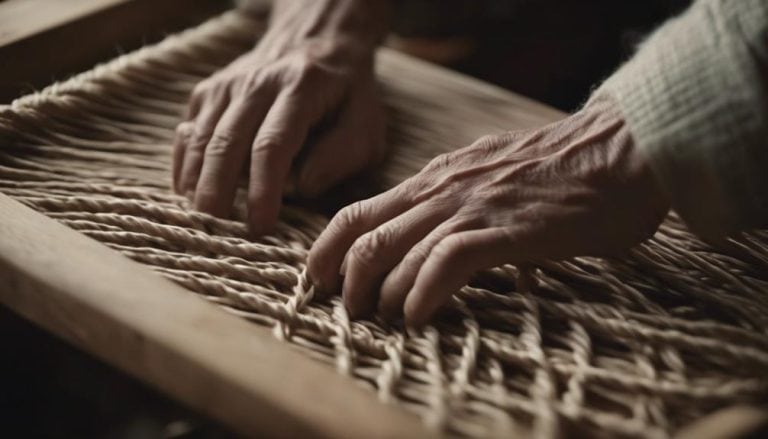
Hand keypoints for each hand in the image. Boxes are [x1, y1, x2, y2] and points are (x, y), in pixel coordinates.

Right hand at [173, 0, 390, 234]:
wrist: (319, 39)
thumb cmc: (347, 96)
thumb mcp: (366, 127)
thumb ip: (339, 159)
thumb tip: (297, 188)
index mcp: (300, 88)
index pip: (272, 146)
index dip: (262, 191)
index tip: (260, 227)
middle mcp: (257, 82)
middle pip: (225, 143)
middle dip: (217, 192)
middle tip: (217, 234)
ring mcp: (228, 85)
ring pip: (200, 138)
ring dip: (195, 182)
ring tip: (200, 221)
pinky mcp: (210, 91)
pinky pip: (188, 132)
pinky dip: (184, 165)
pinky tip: (189, 193)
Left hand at [308, 95, 669, 325]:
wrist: (619, 149)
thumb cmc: (564, 169)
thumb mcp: (494, 178)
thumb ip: (465, 202)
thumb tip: (454, 241)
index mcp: (435, 179)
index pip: (357, 212)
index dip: (327, 251)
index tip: (318, 281)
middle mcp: (440, 191)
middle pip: (362, 238)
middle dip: (345, 283)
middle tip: (350, 314)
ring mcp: (468, 208)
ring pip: (391, 253)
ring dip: (378, 297)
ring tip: (384, 322)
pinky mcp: (501, 229)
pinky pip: (443, 265)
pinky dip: (421, 296)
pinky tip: (419, 318)